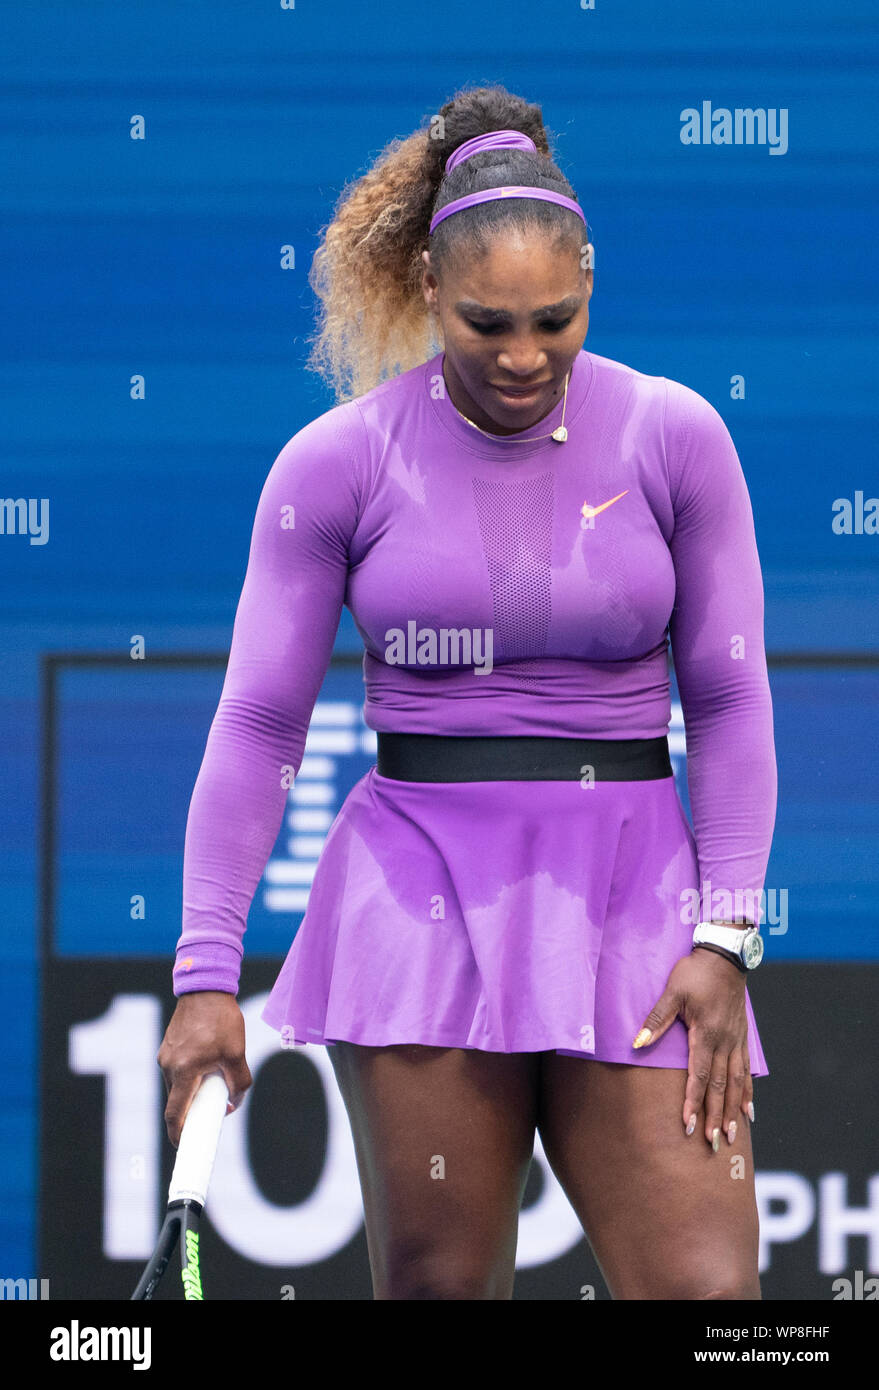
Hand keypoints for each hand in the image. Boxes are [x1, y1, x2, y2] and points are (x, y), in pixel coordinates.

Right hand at [157, 991, 251, 1146]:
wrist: (205, 988)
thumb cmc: (221, 1020)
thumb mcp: (236, 1053)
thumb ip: (239, 1083)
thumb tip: (233, 1103)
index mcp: (184, 1071)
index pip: (174, 1114)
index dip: (178, 1135)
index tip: (183, 1148)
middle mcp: (169, 1066)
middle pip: (177, 1102)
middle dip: (192, 1113)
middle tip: (210, 1117)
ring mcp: (166, 1057)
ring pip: (178, 1086)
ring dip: (194, 1092)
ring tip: (216, 1083)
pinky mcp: (168, 1048)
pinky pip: (178, 1071)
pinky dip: (191, 1078)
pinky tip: (208, 1066)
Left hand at [632, 949, 752, 1149]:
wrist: (726, 955)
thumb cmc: (695, 972)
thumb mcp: (672, 992)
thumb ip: (656, 1021)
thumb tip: (637, 1043)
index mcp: (706, 1033)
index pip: (698, 1075)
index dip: (692, 1102)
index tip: (688, 1125)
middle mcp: (724, 1042)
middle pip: (719, 1086)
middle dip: (715, 1116)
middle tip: (714, 1143)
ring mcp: (736, 1040)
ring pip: (736, 1082)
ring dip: (733, 1110)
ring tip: (733, 1136)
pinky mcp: (742, 1037)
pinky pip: (746, 1070)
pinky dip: (747, 1091)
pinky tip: (748, 1110)